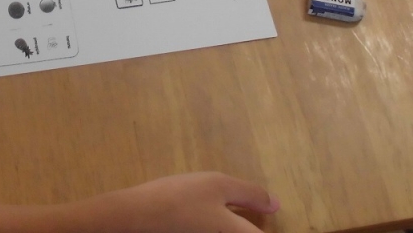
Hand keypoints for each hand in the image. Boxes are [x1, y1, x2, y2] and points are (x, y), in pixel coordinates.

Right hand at [89, 172, 279, 232]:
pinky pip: (212, 232)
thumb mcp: (218, 185)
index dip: (265, 225)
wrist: (138, 216)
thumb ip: (250, 194)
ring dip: (232, 225)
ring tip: (227, 211)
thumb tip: (275, 204)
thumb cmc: (182, 197)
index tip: (266, 214)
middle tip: (249, 211)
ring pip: (228, 232)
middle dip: (251, 227)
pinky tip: (203, 215)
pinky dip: (215, 226)